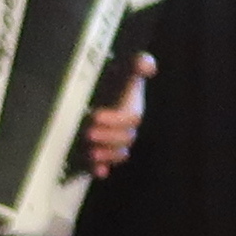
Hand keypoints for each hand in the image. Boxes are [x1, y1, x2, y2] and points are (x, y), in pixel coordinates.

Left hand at [80, 55, 155, 179]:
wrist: (102, 91)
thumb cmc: (115, 80)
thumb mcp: (125, 68)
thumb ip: (137, 63)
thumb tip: (148, 64)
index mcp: (132, 108)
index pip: (131, 118)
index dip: (115, 119)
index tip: (95, 115)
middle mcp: (126, 127)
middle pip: (125, 139)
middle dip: (107, 138)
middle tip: (87, 133)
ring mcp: (116, 141)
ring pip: (120, 154)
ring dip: (107, 155)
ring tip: (91, 153)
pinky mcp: (105, 150)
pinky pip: (109, 164)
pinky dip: (103, 169)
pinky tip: (98, 171)